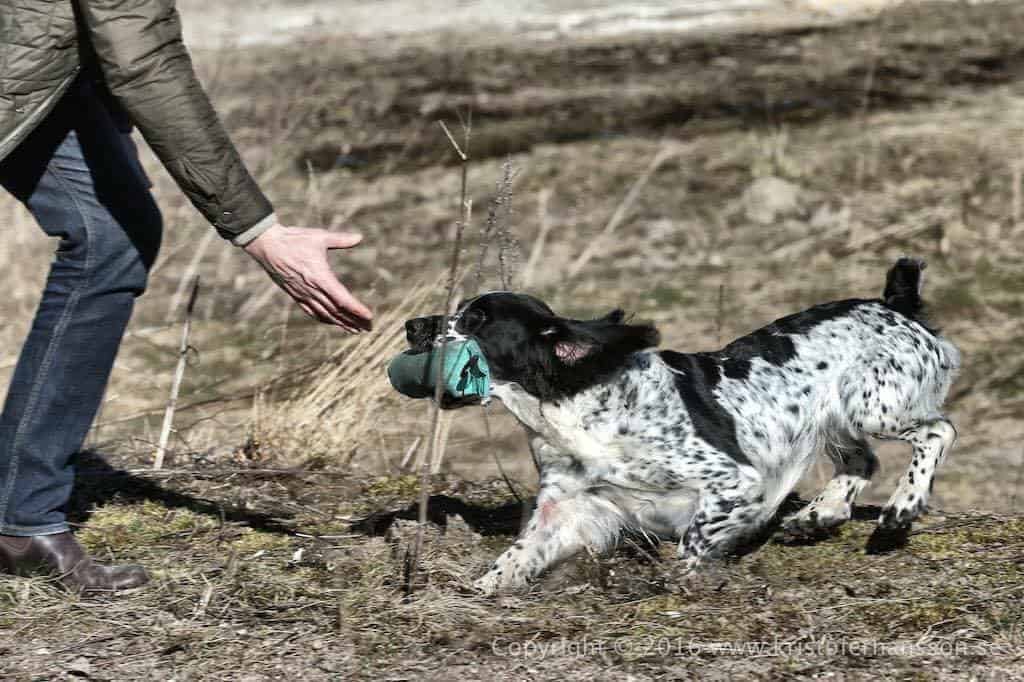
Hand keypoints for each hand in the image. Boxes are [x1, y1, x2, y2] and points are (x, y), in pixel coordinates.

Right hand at [244, 223, 372, 331]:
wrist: (266, 245)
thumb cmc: (294, 239)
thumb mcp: (319, 237)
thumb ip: (340, 239)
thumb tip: (359, 237)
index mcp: (320, 277)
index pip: (342, 299)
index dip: (356, 309)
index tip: (369, 317)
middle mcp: (312, 289)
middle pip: (336, 311)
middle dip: (353, 320)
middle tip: (368, 329)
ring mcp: (302, 294)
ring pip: (325, 314)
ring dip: (341, 323)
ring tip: (354, 330)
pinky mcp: (295, 294)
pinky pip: (311, 311)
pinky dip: (323, 319)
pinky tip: (331, 322)